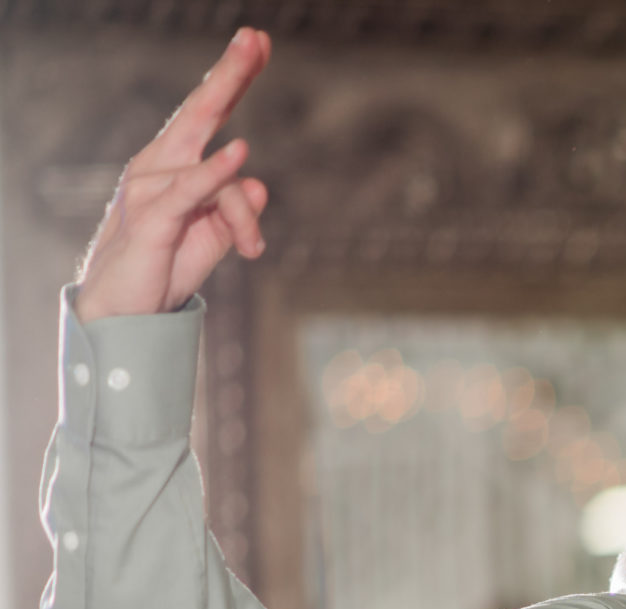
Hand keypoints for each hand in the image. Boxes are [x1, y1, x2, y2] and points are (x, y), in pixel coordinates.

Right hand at [74, 30, 272, 322]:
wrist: (125, 310)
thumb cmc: (165, 266)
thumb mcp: (215, 237)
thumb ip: (236, 209)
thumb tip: (258, 183)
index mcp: (174, 164)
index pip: (206, 113)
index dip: (231, 78)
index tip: (258, 42)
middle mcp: (158, 165)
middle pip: (200, 112)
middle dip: (230, 75)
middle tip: (256, 39)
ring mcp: (149, 187)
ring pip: (220, 181)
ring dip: (243, 220)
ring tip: (252, 250)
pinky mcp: (151, 217)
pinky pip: (191, 189)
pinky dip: (216, 172)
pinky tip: (240, 152)